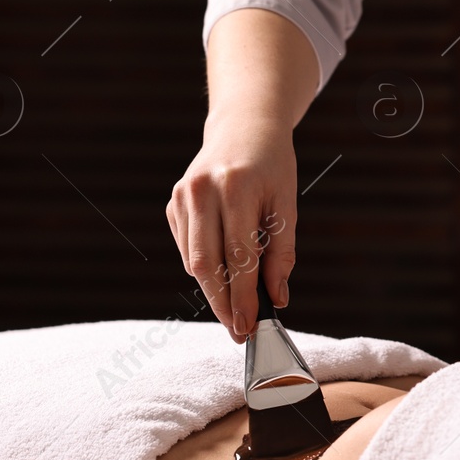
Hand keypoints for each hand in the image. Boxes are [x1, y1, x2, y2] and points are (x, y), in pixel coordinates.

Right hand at [166, 118, 297, 341]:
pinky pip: (187, 249)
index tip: (249, 327)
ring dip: (213, 290)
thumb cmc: (273, 167)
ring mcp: (182, 197)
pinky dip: (205, 268)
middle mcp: (201, 191)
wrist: (243, 128)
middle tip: (239, 332)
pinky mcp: (173, 204)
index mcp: (235, 189)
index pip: (237, 256)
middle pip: (206, 265)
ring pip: (193, 261)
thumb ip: (282, 254)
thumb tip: (277, 299)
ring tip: (236, 308)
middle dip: (222, 304)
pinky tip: (223, 271)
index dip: (242, 297)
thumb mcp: (287, 205)